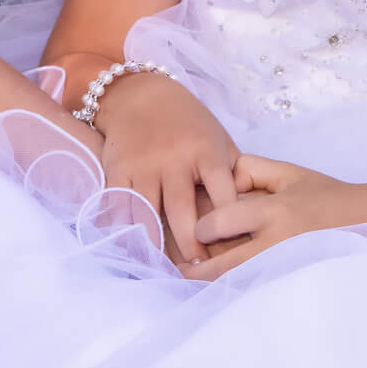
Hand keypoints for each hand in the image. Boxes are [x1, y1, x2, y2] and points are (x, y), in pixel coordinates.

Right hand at [93, 71, 239, 268]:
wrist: (142, 95)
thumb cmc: (190, 124)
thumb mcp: (219, 140)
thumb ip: (231, 175)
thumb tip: (248, 216)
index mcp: (207, 152)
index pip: (224, 194)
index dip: (230, 225)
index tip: (234, 251)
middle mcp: (175, 160)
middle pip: (183, 212)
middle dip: (191, 246)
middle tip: (198, 272)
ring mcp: (144, 166)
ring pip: (148, 215)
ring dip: (156, 246)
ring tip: (165, 271)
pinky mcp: (118, 170)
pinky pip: (119, 208)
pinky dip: (124, 232)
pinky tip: (132, 251)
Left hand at [186, 154, 363, 280]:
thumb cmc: (325, 197)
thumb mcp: (290, 173)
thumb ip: (250, 170)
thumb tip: (215, 184)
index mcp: (275, 212)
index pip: (219, 222)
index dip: (202, 225)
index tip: (199, 227)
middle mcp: (275, 245)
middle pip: (218, 267)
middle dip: (192, 267)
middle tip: (180, 263)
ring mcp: (282, 271)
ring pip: (230, 286)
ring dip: (209, 282)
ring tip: (195, 275)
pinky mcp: (287, 287)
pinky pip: (248, 292)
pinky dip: (230, 289)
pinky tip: (222, 284)